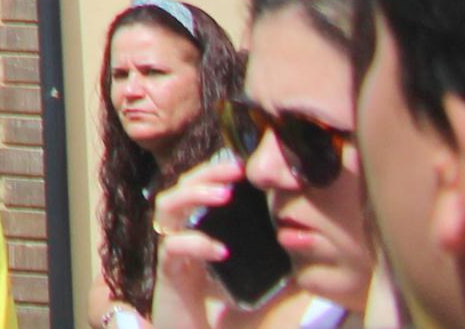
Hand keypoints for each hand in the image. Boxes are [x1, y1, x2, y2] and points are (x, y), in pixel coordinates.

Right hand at [152, 153, 252, 316]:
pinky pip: (172, 247)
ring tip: (223, 195)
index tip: (243, 163)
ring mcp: (168, 249)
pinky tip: (220, 249)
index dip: (214, 170)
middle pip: (179, 186)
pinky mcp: (166, 271)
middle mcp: (176, 230)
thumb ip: (262, 255)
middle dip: (205, 173)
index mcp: (193, 225)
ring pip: (165, 206)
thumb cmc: (216, 301)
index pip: (196, 185)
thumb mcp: (245, 271)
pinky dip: (195, 243)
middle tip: (235, 171)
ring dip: (193, 195)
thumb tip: (299, 241)